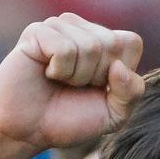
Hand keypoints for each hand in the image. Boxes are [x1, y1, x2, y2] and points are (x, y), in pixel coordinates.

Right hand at [0, 13, 143, 152]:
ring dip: (77, 76)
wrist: (27, 131)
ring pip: (90, 46)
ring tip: (60, 81)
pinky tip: (46, 73)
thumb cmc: (69, 120)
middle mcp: (84, 30)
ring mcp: (59, 27)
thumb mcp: (113, 116)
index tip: (100, 89)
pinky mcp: (37, 32)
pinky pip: (65, 48)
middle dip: (97, 76)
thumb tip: (119, 67)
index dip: (121, 73)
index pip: (131, 42)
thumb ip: (132, 93)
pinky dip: (60, 69)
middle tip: (75, 87)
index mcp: (106, 45)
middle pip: (111, 43)